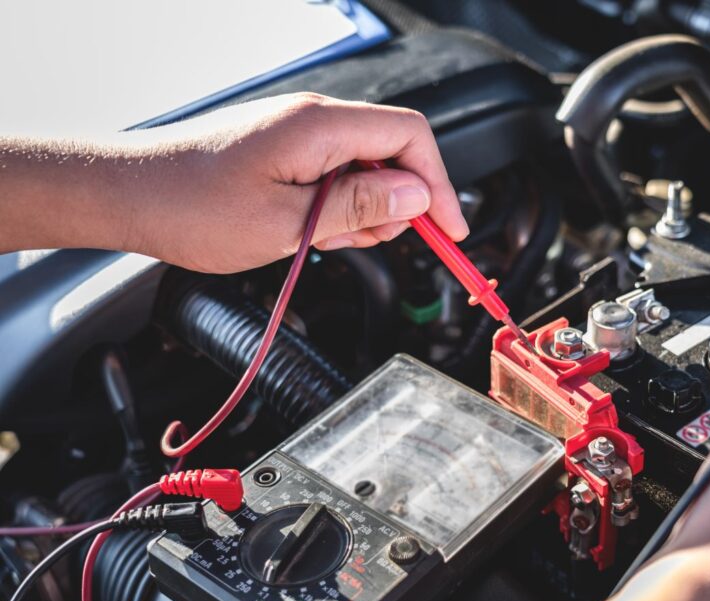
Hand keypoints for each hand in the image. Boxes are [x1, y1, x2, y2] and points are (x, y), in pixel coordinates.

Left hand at [0, 93, 467, 272]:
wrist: (131, 195)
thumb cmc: (194, 207)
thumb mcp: (289, 223)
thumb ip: (359, 207)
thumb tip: (416, 197)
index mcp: (320, 127)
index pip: (410, 137)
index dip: (439, 185)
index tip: (450, 230)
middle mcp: (314, 120)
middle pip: (393, 152)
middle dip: (403, 203)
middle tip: (380, 243)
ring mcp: (299, 133)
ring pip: (366, 168)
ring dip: (367, 210)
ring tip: (330, 241)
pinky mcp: (286, 150)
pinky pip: (335, 174)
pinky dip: (339, 206)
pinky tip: (314, 231)